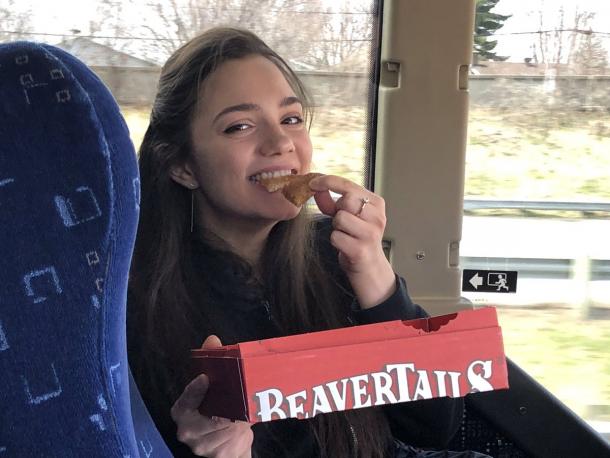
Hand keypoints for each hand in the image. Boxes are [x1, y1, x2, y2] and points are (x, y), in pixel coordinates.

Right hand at [171, 335, 253, 456]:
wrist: (228, 445)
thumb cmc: (218, 412)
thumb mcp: (213, 389)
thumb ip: (211, 363)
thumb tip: (212, 340)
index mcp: (181, 411)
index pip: (185, 400)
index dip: (195, 390)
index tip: (205, 379)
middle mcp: (187, 430)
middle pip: (211, 414)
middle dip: (229, 405)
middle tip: (243, 396)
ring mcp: (202, 446)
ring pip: (227, 427)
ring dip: (241, 418)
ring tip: (248, 410)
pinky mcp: (219, 455)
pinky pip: (236, 439)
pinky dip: (244, 430)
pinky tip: (248, 424)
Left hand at [309, 175, 395, 308]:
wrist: (370, 269)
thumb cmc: (358, 240)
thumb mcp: (349, 217)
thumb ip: (333, 203)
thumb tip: (317, 188)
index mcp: (376, 203)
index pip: (349, 185)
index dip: (328, 181)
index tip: (313, 182)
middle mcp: (377, 217)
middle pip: (345, 201)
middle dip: (337, 210)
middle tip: (342, 222)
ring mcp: (371, 234)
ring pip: (340, 218)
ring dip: (336, 227)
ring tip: (346, 235)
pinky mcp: (361, 250)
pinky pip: (336, 237)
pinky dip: (336, 241)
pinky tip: (345, 246)